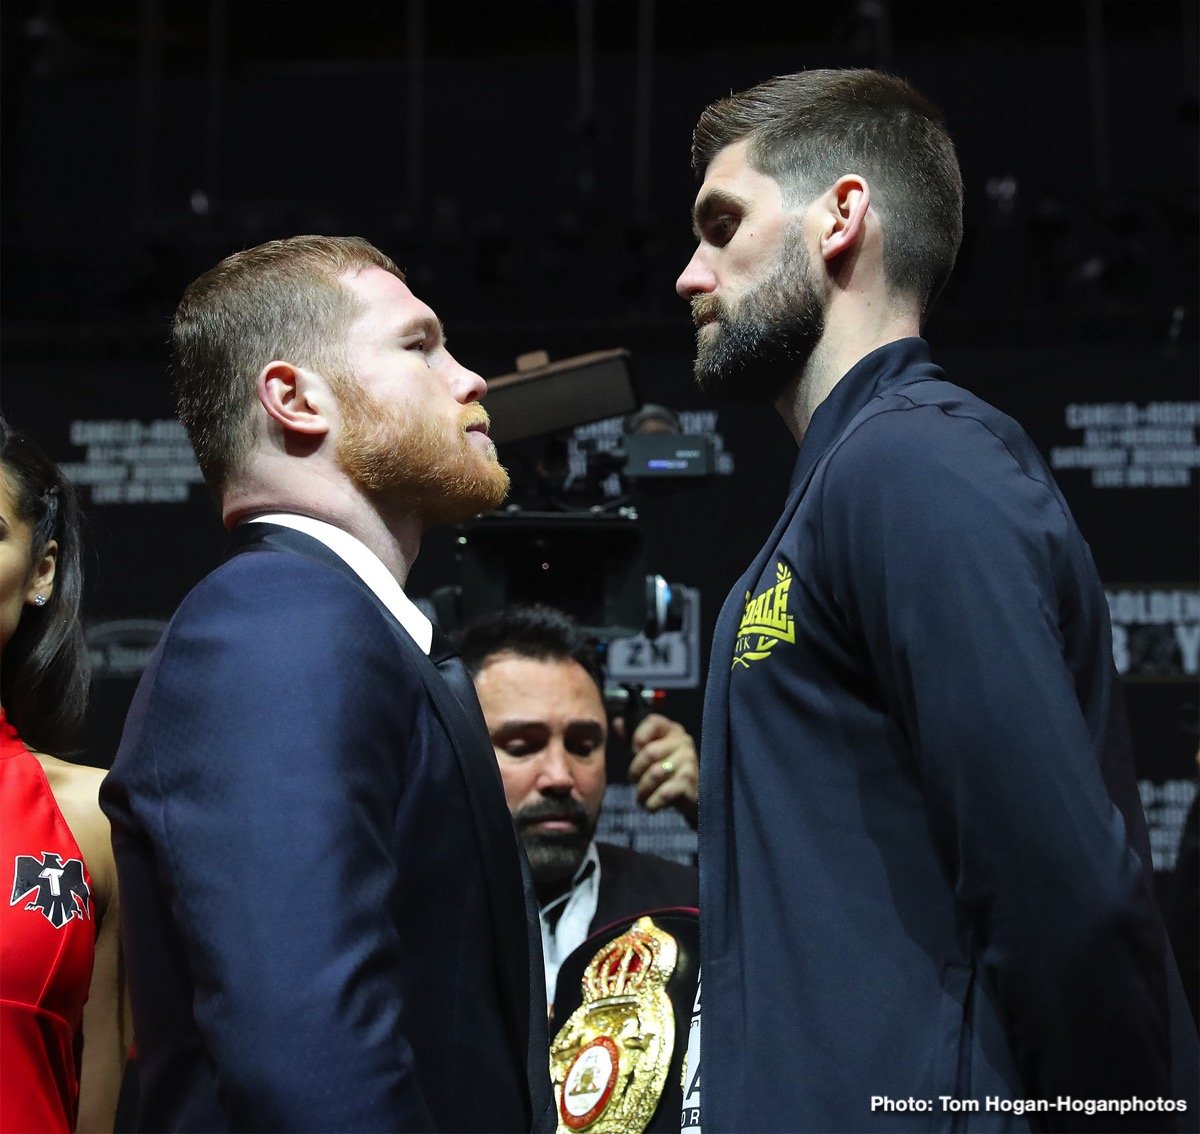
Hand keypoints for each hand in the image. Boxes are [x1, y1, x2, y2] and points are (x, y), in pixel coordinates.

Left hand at [623, 713, 698, 828]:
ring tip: (640, 796)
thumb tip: (618, 723)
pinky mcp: (689, 782)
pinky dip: (652, 802)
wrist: (691, 794)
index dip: (638, 736)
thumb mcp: (648, 749)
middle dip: (635, 771)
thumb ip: (632, 736)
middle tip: (633, 780)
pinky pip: (664, 793)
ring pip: (655, 774)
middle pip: (650, 752)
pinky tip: (650, 805)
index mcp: (671, 730)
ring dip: (642, 789)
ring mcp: (689, 761)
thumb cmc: (665, 768)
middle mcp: (683, 742)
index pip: (653, 722)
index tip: (633, 750)